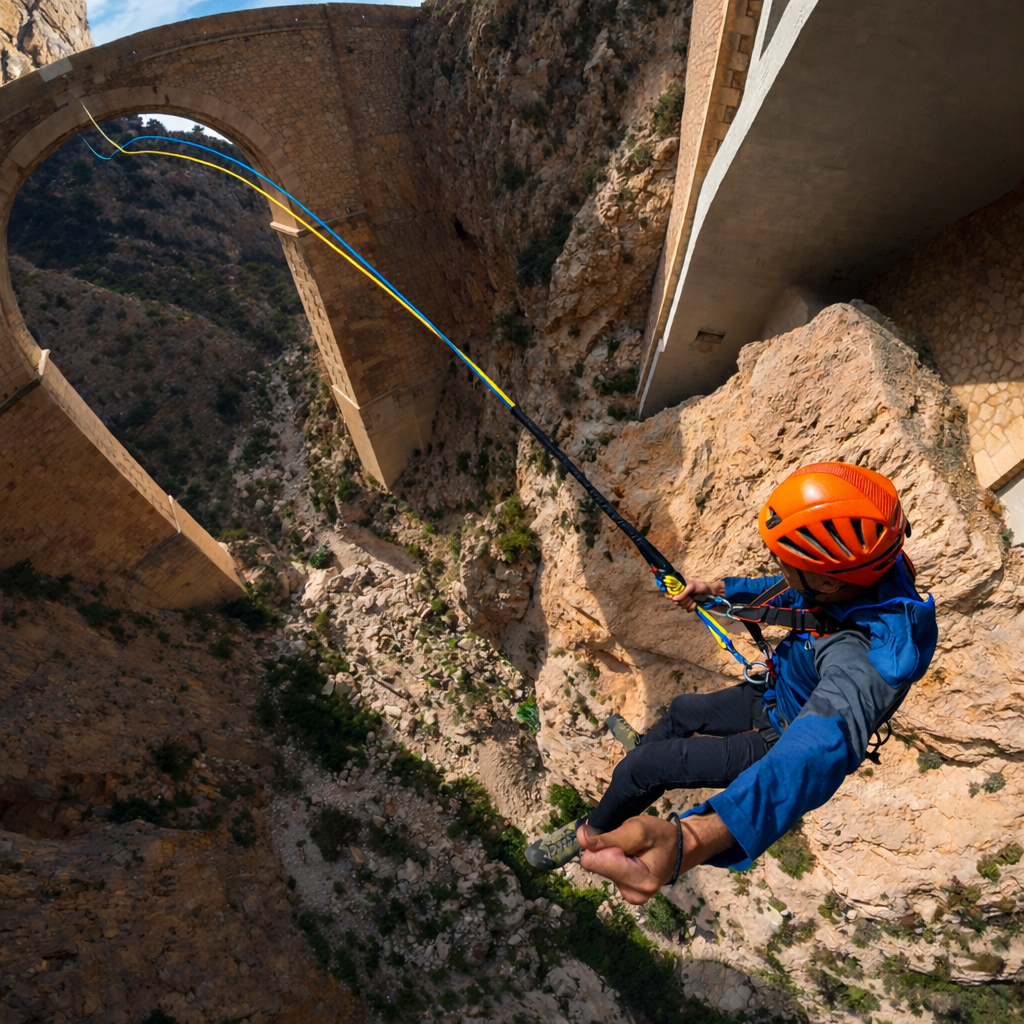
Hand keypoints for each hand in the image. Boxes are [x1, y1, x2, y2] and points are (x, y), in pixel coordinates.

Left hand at [577, 813, 735, 904]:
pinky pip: (608, 872)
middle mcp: (632, 895)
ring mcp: (630, 896)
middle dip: (605, 850)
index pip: (594, 862)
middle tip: (625, 841)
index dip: (597, 844)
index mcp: (639, 881)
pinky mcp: (627, 893)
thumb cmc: (662, 836)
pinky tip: (629, 857)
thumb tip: (581, 838)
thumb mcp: (638, 829)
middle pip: (596, 866)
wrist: (680, 850)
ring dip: (611, 855)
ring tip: (630, 848)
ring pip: (601, 868)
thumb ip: (609, 837)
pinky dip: (614, 861)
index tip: (610, 833)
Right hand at [669, 579, 725, 611]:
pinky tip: (695, 604)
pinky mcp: (688, 605)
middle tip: (689, 597)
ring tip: (694, 599)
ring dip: (688, 604)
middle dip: (683, 600)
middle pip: (674, 600)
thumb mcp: (692, 587)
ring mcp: (684, 599)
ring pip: (680, 605)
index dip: (668, 595)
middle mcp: (679, 593)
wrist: (711, 593)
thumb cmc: (701, 586)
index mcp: (678, 586)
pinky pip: (686, 609)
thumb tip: (674, 599)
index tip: (672, 597)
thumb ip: (683, 592)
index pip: (667, 591)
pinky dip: (691, 607)